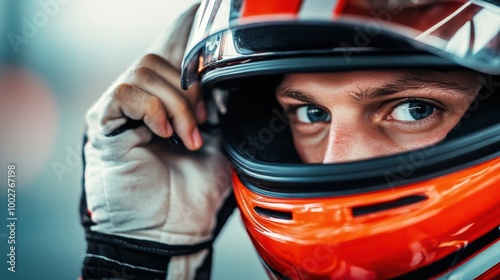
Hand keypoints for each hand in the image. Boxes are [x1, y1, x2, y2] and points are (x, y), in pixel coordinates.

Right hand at [83, 2, 230, 257]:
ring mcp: (122, 110)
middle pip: (162, 60)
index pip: (172, 53)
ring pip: (146, 71)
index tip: (202, 8)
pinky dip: (153, 108)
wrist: (171, 229)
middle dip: (191, 87)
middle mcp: (144, 101)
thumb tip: (218, 75)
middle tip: (203, 122)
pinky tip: (163, 133)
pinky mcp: (105, 121)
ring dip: (177, 104)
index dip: (184, 29)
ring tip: (187, 138)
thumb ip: (215, 105)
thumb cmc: (193, 192)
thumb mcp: (218, 140)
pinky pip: (127, 91)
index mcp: (169, 101)